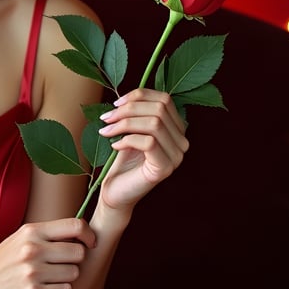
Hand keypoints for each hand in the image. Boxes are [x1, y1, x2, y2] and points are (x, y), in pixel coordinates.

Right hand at [0, 218, 96, 288]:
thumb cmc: (1, 262)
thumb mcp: (19, 238)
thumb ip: (45, 234)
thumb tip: (79, 233)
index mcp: (31, 231)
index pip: (75, 225)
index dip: (89, 235)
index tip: (89, 243)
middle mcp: (33, 249)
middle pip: (79, 253)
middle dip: (74, 260)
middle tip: (60, 265)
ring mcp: (33, 272)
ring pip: (74, 273)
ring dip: (66, 278)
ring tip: (48, 278)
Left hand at [95, 88, 188, 215]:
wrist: (116, 192)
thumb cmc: (122, 160)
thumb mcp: (129, 130)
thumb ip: (135, 113)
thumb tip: (125, 97)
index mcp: (176, 128)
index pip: (164, 99)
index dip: (138, 96)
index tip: (115, 104)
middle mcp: (181, 141)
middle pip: (159, 109)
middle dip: (128, 109)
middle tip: (106, 118)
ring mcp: (176, 156)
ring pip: (154, 124)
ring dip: (124, 123)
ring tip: (106, 131)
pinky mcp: (165, 168)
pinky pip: (148, 142)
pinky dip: (127, 140)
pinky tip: (115, 146)